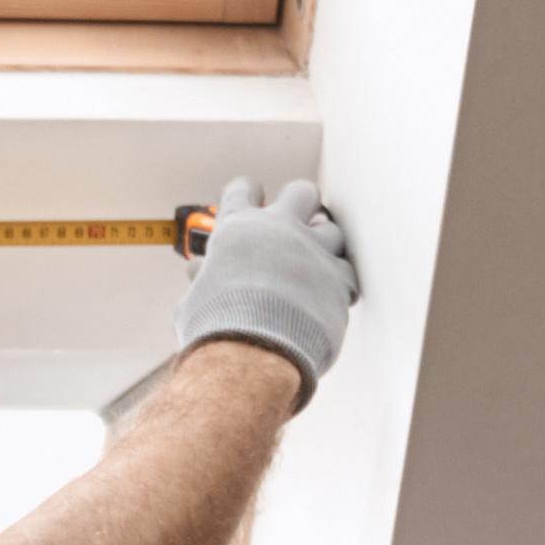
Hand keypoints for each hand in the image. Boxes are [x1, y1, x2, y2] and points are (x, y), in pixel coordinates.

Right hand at [176, 177, 358, 397]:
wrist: (251, 355)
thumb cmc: (214, 329)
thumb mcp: (195, 298)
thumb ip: (202, 278)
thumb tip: (198, 272)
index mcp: (238, 227)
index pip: (243, 189)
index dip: (247, 193)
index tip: (251, 200)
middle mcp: (279, 229)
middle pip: (302, 192)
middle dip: (301, 204)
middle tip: (296, 224)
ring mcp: (313, 250)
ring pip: (332, 229)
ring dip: (324, 245)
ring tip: (314, 266)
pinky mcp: (338, 279)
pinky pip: (348, 270)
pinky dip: (341, 281)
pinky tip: (330, 294)